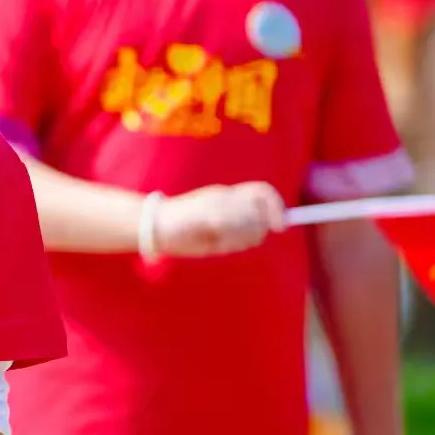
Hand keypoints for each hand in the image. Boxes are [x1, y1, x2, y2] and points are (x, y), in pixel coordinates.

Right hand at [153, 181, 284, 256]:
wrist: (154, 228)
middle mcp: (223, 195)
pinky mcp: (204, 214)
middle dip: (257, 227)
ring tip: (221, 242)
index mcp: (227, 195)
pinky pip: (227, 225)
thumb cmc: (186, 230)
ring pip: (247, 218)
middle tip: (238, 239)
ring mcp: (213, 203)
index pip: (263, 191)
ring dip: (240, 236)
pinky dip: (226, 239)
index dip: (276, 207)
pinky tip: (214, 243)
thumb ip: (244, 222)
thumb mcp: (219, 224)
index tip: (280, 227)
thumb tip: (273, 226)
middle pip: (259, 207)